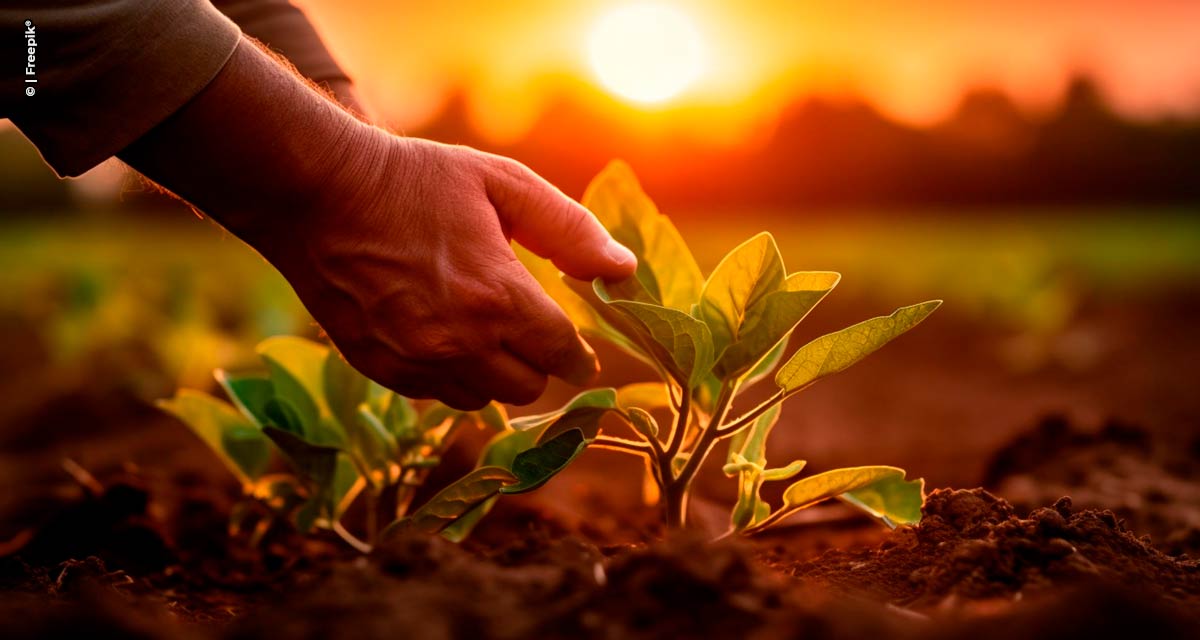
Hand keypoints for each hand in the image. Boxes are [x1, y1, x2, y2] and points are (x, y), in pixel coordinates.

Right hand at [261, 133, 636, 409]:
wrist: (319, 193)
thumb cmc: (417, 181)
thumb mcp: (502, 184)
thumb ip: (570, 230)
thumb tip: (623, 270)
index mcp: (498, 298)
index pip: (563, 353)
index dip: (578, 352)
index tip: (579, 348)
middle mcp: (459, 342)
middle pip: (529, 386)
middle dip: (538, 360)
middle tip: (530, 329)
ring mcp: (415, 361)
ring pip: (483, 397)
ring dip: (494, 371)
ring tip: (483, 329)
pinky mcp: (379, 368)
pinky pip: (436, 395)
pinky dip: (450, 374)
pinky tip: (442, 335)